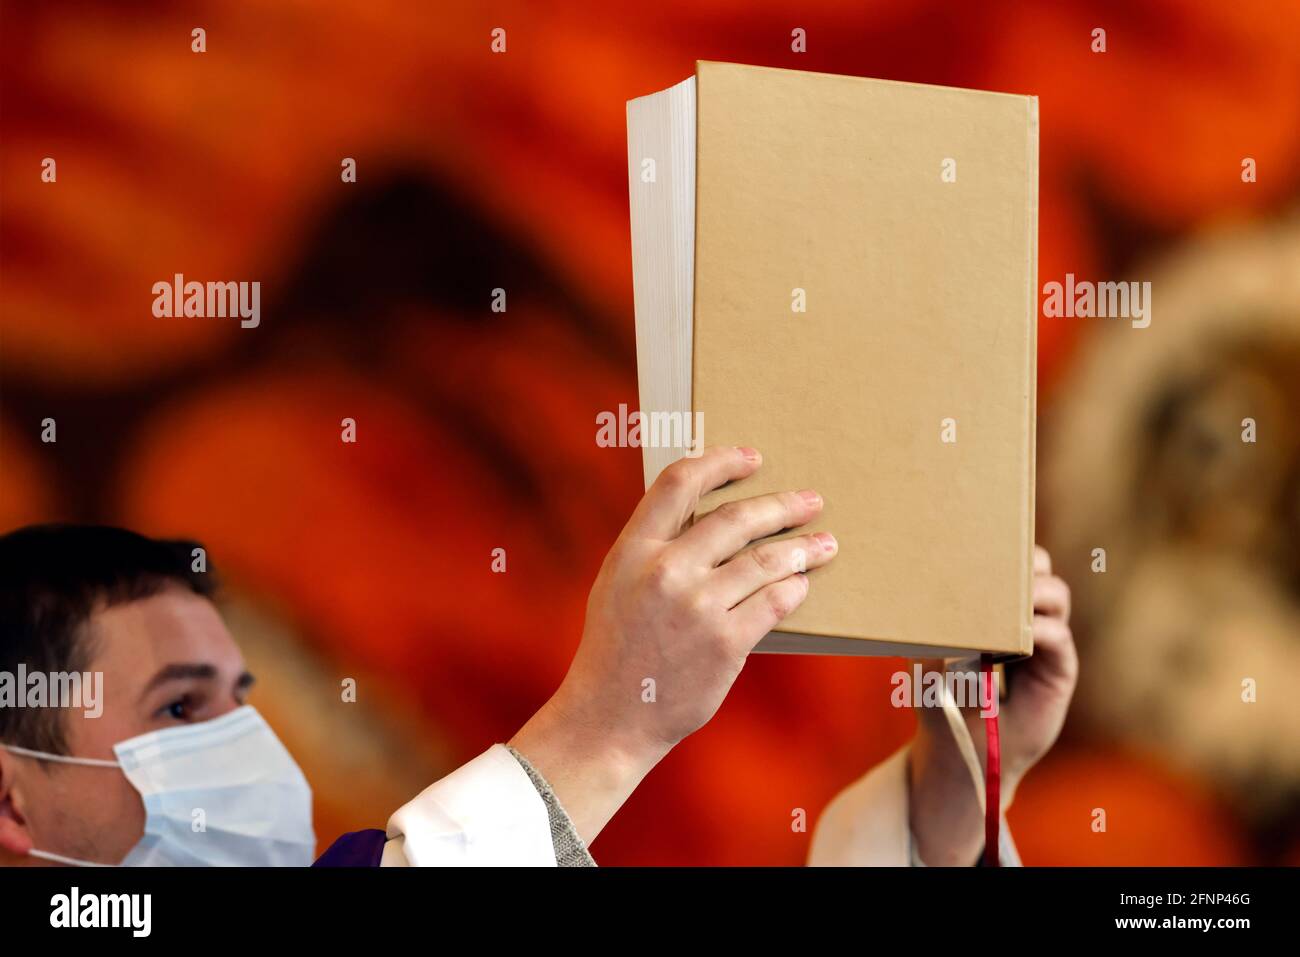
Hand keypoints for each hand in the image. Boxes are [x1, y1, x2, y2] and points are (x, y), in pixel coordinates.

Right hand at [510, 445, 837, 842]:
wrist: (611, 716)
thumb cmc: (618, 647)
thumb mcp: (618, 583)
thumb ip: (653, 546)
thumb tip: (706, 511)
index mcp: (633, 550)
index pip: (679, 483)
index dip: (720, 462)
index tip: (752, 458)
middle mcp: (664, 571)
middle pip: (735, 518)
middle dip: (781, 505)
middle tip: (810, 500)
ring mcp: (696, 607)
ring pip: (764, 560)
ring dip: (802, 548)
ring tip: (825, 544)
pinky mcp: (725, 643)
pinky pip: (774, 601)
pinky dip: (794, 588)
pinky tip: (803, 583)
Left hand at [908, 545, 1077, 864]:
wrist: (957, 748)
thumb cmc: (941, 695)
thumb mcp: (931, 648)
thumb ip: (940, 617)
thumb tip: (930, 582)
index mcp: (996, 605)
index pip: (1011, 560)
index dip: (1002, 545)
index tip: (978, 536)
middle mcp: (1026, 617)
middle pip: (1040, 567)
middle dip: (1023, 558)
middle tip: (996, 563)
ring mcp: (1046, 643)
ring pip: (1056, 595)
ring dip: (1032, 591)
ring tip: (1005, 600)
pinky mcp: (1059, 671)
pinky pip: (1058, 637)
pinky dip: (1038, 630)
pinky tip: (1017, 637)